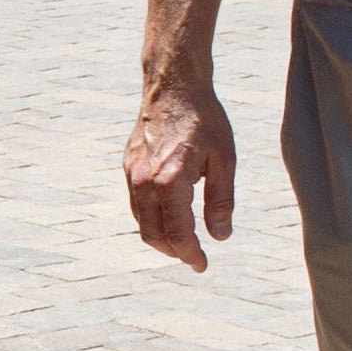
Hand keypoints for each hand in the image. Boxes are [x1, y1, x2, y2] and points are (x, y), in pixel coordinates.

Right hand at [125, 78, 238, 270]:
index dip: (191, 255)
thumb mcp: (223, 161)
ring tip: (183, 241)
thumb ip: (221, 201)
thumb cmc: (204, 120)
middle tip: (194, 257)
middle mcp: (145, 181)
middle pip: (153, 235)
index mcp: (171, 182)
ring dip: (160, 238)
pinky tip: (169, 216)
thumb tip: (219, 236)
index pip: (178, 234)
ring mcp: (133, 173)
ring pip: (141, 222)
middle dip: (174, 252)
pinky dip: (151, 219)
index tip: (203, 265)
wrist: (173, 86)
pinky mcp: (128, 165)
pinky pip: (136, 204)